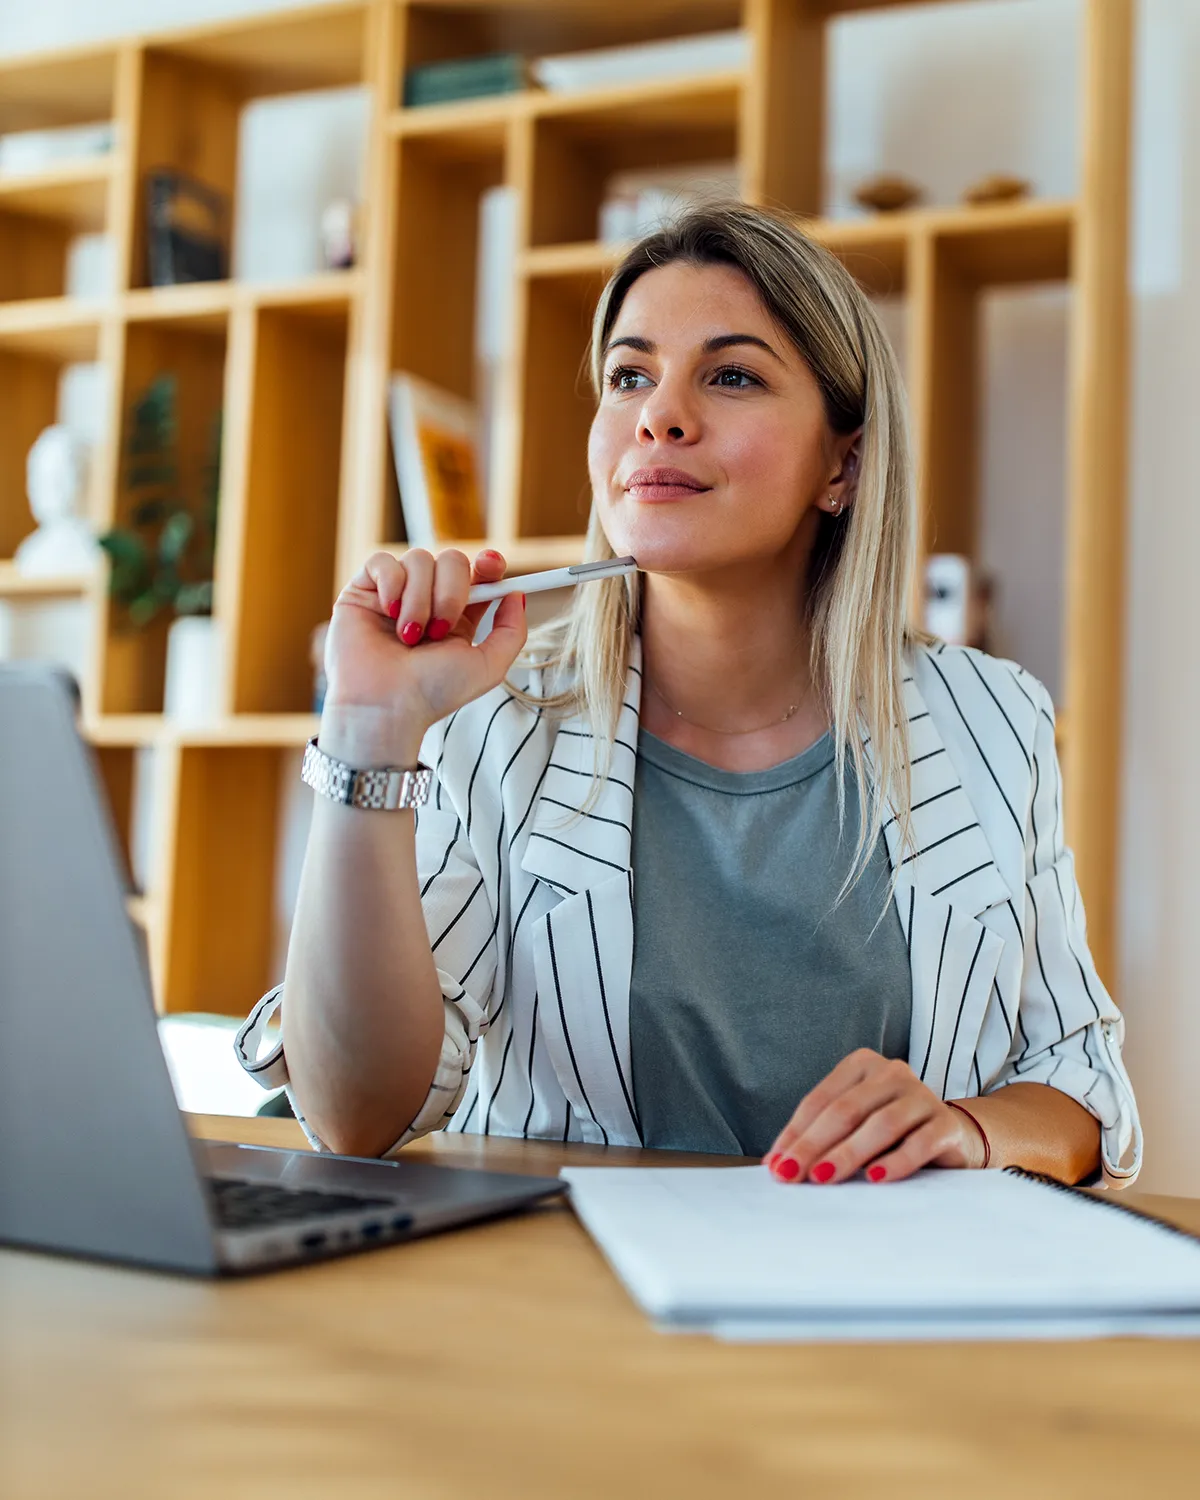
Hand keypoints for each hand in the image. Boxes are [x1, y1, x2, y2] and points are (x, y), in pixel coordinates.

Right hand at [320, 548, 526, 761]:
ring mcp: (395, 593)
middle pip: (452, 560)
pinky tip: (388, 613)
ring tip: (409, 636)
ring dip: (419, 599)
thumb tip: (516, 593)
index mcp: (457, 616)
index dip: (488, 564)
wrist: (386, 706)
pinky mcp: (363, 590)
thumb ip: (511, 632)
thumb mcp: (488, 667)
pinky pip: (382, 561)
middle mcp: (427, 601)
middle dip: (452, 591)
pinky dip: (391, 584)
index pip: (478, 573)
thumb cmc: (433, 693)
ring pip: (419, 559)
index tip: (491, 566)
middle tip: (440, 629)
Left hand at [762, 1050, 987, 1184]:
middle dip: (813, 1145)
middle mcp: (892, 1072)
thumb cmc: (890, 1133)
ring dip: (848, 1154)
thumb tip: (775, 1164)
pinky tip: (874, 1178)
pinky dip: (895, 1162)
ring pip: (880, 1124)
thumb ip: (819, 1138)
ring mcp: (922, 1095)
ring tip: (824, 1178)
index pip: (820, 1100)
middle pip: (845, 1110)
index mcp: (861, 1065)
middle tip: (791, 1174)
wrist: (951, 1138)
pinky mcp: (947, 1124)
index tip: (776, 1165)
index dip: (795, 1133)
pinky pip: (919, 1143)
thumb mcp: (852, 1128)